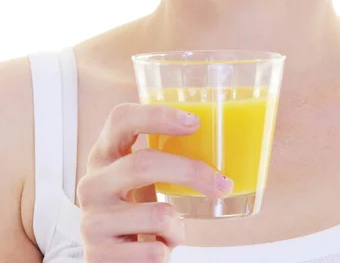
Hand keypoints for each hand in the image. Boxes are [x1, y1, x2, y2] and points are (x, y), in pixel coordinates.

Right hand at [77, 103, 233, 261]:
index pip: (122, 118)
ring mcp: (91, 219)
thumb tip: (221, 139)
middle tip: (223, 184)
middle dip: (190, 172)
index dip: (157, 115)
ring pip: (157, 214)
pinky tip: (155, 250)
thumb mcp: (140, 179)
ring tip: (172, 232)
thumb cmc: (135, 210)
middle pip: (143, 163)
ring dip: (178, 227)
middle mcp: (92, 182)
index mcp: (104, 154)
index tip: (195, 122)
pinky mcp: (98, 255)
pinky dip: (166, 253)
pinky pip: (153, 253)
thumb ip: (163, 157)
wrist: (112, 260)